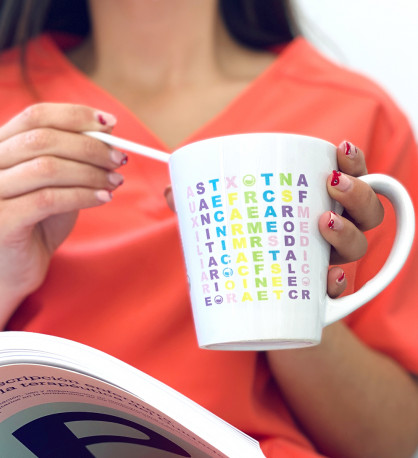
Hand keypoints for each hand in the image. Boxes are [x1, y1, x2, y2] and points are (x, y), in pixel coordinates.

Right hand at [0, 103, 126, 301]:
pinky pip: (49, 199)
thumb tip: (108, 133)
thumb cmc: (40, 219)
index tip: (111, 124)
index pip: (37, 114)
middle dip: (90, 147)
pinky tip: (104, 199)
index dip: (76, 116)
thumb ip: (74, 156)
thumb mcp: (59, 181)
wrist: (17, 265)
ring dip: (90, 173)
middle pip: (44, 139)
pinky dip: (83, 196)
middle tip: (119, 159)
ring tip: (115, 181)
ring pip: (48, 168)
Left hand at [164, 140, 384, 298]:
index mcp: (312, 206)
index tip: (340, 150)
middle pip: (366, 212)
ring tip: (323, 223)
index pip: (348, 178)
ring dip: (349, 232)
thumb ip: (202, 206)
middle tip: (334, 185)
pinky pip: (342, 292)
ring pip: (359, 246)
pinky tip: (329, 281)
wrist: (248, 302)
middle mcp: (328, 233)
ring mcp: (326, 263)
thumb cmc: (242, 251)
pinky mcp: (319, 295)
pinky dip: (340, 285)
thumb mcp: (224, 223)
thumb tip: (170, 192)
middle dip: (358, 194)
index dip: (354, 162)